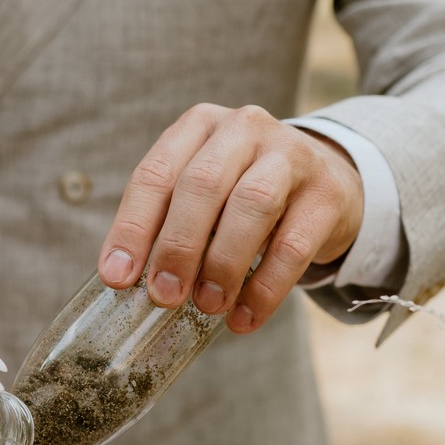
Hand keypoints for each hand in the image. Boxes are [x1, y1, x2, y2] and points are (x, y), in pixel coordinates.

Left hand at [97, 104, 363, 333]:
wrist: (325, 181)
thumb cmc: (241, 193)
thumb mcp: (201, 194)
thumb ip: (166, 223)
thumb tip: (125, 278)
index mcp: (198, 126)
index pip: (156, 174)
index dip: (132, 228)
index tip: (117, 277)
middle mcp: (244, 128)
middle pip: (203, 184)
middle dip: (178, 245)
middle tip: (164, 295)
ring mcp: (291, 155)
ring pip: (253, 205)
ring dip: (223, 263)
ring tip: (207, 306)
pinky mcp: (327, 193)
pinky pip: (294, 245)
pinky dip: (266, 288)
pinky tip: (245, 318)